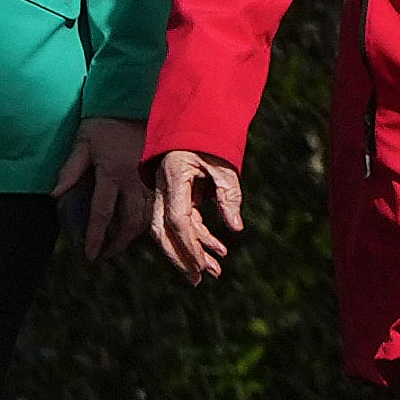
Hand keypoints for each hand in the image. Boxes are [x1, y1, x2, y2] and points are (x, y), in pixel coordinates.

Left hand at [55, 115, 150, 261]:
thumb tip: (55, 195)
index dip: (96, 237)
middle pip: (130, 222)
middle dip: (117, 243)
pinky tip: (136, 226)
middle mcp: (133, 180)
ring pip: (146, 216)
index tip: (90, 255)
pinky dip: (146, 219)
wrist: (135, 101)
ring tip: (118, 244)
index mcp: (112, 173)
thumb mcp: (82, 142)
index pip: (102, 214)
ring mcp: (149, 178)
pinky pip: (154, 204)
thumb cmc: (104, 122)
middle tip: (104, 254)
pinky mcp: (158, 175)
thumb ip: (69, 170)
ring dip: (133, 235)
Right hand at [147, 148, 244, 283]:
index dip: (190, 246)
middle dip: (181, 258)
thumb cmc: (208, 140)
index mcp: (173, 179)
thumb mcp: (224, 164)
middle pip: (163, 233)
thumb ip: (229, 194)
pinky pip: (182, 223)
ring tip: (214, 271)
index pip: (178, 220)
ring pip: (170, 232)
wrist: (191, 120)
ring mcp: (165, 195)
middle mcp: (163, 190)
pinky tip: (218, 250)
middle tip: (199, 279)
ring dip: (190, 252)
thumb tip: (236, 229)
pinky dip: (198, 238)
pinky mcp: (175, 197)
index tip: (203, 266)